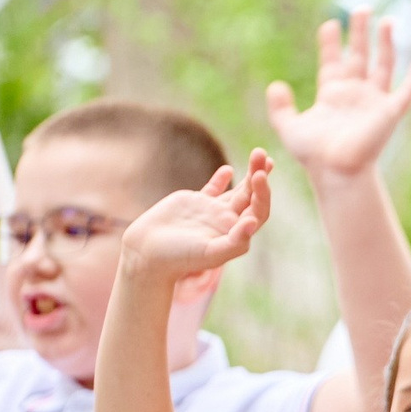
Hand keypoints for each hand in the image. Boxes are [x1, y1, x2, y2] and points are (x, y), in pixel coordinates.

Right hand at [120, 152, 272, 281]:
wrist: (148, 252)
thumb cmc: (180, 257)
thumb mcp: (210, 253)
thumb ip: (235, 241)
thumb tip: (253, 222)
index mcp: (237, 234)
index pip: (258, 211)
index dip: (262, 193)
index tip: (259, 175)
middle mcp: (228, 223)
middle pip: (251, 196)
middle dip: (259, 175)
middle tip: (261, 154)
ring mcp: (212, 212)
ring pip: (237, 191)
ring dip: (249, 174)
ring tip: (259, 154)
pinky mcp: (195, 204)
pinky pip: (213, 190)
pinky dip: (221, 180)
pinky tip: (228, 170)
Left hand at [265, 12, 410, 178]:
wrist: (336, 172)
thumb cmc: (314, 155)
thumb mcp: (288, 127)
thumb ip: (280, 107)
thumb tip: (277, 85)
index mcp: (332, 93)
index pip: (333, 60)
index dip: (331, 42)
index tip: (330, 24)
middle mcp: (354, 93)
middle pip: (359, 55)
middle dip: (360, 32)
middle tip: (362, 9)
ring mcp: (373, 102)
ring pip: (382, 65)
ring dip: (385, 44)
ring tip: (387, 21)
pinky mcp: (389, 113)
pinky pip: (406, 92)